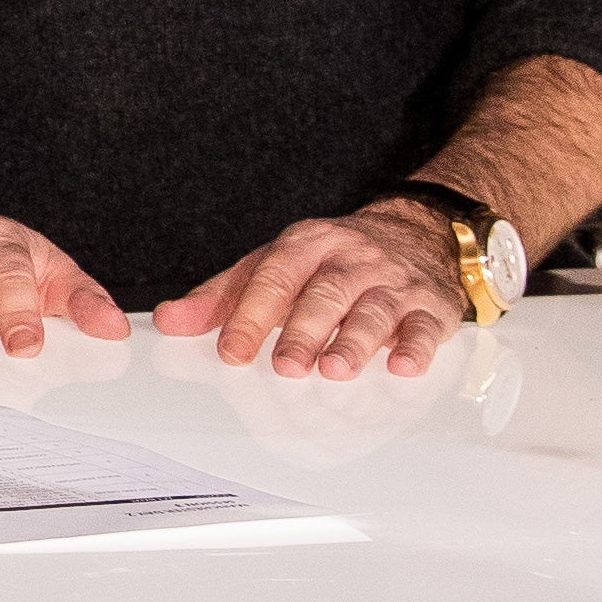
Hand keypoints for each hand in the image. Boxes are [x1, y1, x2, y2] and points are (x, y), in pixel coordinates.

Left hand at [159, 208, 466, 380]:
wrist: (416, 232)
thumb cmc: (332, 259)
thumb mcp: (273, 264)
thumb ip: (222, 295)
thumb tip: (169, 321)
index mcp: (306, 245)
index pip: (273, 278)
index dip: (250, 315)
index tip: (231, 351)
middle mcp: (351, 259)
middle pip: (325, 293)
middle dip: (303, 331)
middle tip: (285, 366)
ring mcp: (394, 281)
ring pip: (373, 310)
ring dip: (354, 342)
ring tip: (334, 369)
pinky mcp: (432, 304)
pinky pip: (426, 325)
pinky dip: (416, 346)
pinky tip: (402, 365)